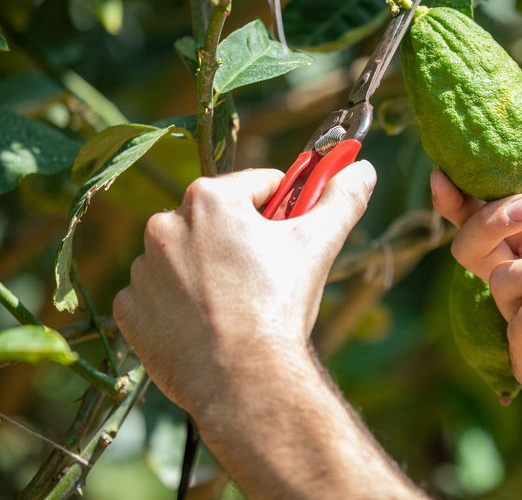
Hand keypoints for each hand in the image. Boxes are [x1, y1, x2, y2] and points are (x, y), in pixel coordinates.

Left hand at [114, 163, 375, 416]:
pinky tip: (207, 327)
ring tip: (237, 308)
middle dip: (242, 241)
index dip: (283, 210)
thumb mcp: (318, 245)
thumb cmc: (280, 306)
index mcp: (209, 198)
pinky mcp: (129, 310)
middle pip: (219, 221)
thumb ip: (341, 200)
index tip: (291, 238)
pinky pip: (158, 296)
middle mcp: (164, 224)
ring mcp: (142, 270)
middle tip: (268, 278)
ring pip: (186, 257)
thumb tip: (363, 169)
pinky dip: (179, 307)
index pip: (259, 186)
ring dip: (208, 272)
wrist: (244, 381)